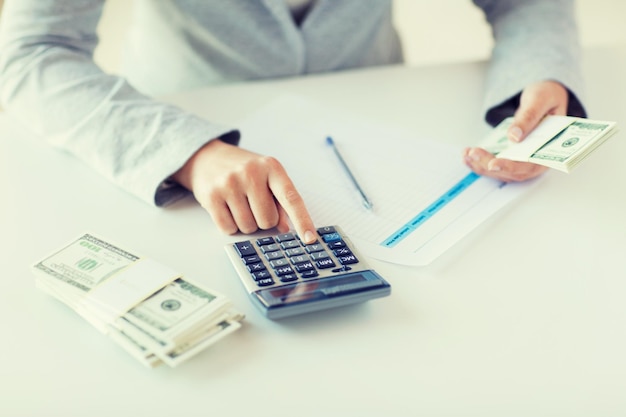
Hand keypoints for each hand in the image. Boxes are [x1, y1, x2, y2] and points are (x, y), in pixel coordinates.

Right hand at [172, 139, 316, 242]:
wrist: (207, 157)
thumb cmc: (243, 170)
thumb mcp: (266, 177)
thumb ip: (280, 201)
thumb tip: (285, 228)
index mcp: (271, 167)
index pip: (291, 198)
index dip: (302, 220)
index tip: (310, 238)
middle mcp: (250, 172)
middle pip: (267, 220)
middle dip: (263, 220)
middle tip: (254, 204)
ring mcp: (229, 184)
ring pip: (248, 227)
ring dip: (246, 223)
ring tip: (239, 203)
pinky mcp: (211, 196)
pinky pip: (228, 228)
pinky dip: (230, 225)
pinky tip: (227, 208)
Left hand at [464, 80, 568, 181]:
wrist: (544, 96)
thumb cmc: (546, 96)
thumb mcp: (540, 100)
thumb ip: (529, 116)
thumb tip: (514, 136)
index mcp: (552, 148)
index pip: (531, 165)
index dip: (512, 167)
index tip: (493, 165)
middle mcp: (538, 159)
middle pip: (513, 172)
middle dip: (489, 165)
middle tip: (473, 153)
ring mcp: (524, 160)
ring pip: (502, 172)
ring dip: (482, 166)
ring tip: (467, 154)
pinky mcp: (512, 157)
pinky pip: (496, 165)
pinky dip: (480, 163)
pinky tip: (467, 156)